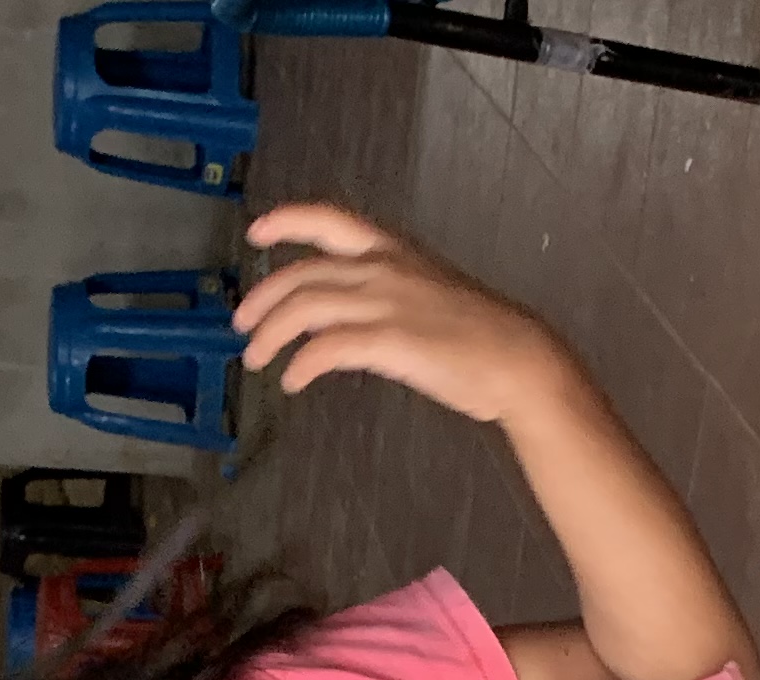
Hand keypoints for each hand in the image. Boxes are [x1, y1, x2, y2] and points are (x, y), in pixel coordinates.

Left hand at [233, 203, 572, 425]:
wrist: (518, 357)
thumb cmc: (479, 332)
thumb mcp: (428, 290)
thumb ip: (387, 290)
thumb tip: (351, 310)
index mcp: (392, 250)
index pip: (329, 220)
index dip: (287, 221)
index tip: (257, 232)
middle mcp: (382, 269)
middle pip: (302, 274)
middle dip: (263, 298)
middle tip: (242, 325)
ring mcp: (385, 303)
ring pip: (305, 308)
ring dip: (271, 334)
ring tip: (257, 359)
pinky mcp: (389, 341)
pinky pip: (327, 348)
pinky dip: (302, 364)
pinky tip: (294, 380)